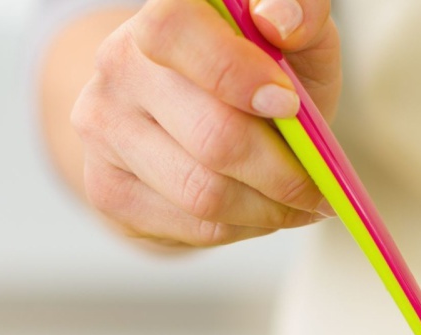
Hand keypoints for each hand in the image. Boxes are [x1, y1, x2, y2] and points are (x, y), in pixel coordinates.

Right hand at [55, 0, 339, 247]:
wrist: (181, 121)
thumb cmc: (253, 77)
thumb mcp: (291, 41)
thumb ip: (300, 14)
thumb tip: (279, 20)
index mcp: (163, 14)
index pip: (176, 32)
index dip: (237, 74)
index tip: (288, 106)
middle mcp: (119, 64)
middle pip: (211, 138)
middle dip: (282, 174)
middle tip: (316, 189)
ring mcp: (104, 129)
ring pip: (204, 194)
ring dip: (266, 210)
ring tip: (294, 204)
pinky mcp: (106, 188)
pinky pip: (192, 227)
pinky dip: (241, 228)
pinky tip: (256, 213)